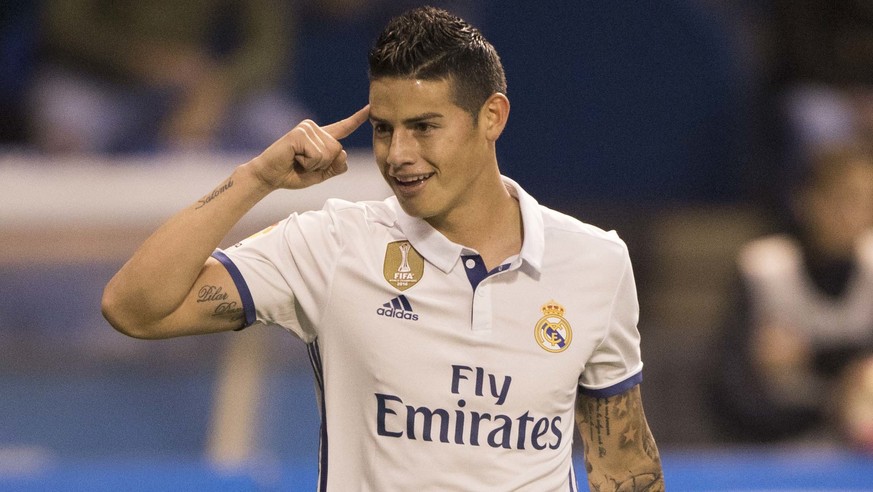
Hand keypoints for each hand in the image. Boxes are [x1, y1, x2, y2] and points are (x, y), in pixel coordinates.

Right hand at [250, 106, 369, 189]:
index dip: (357, 119)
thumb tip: (344, 152)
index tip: (370, 108)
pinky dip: (307, 163)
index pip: (343, 127)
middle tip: (304, 164)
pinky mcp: (299, 133)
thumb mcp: (321, 174)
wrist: (270, 177)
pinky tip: (294, 158)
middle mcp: (315, 128)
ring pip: (329, 153)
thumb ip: (336, 167)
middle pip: (338, 150)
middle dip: (324, 165)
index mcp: (322, 137)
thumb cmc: (293, 174)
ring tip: (298, 160)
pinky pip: (317, 155)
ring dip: (314, 165)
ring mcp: (307, 128)